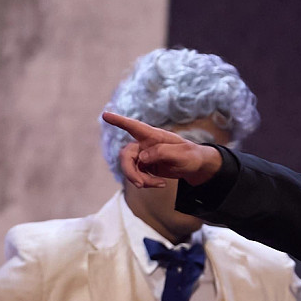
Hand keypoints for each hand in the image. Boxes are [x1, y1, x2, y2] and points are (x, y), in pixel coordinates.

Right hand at [101, 113, 225, 189]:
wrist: (195, 166)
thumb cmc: (190, 155)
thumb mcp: (181, 154)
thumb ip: (161, 153)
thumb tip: (141, 158)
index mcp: (153, 135)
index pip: (134, 126)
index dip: (119, 121)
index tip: (105, 115)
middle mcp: (144, 144)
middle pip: (126, 155)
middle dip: (130, 171)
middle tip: (140, 184)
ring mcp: (143, 155)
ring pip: (130, 168)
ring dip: (141, 180)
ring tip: (159, 185)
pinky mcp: (144, 167)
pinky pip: (137, 177)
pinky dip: (146, 183)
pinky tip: (160, 184)